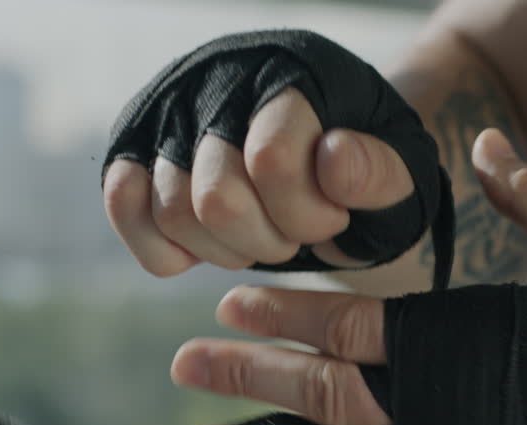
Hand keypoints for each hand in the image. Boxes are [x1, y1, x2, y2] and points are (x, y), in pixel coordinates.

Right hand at [104, 89, 413, 275]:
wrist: (331, 145)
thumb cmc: (368, 162)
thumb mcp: (401, 170)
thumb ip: (379, 171)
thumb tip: (333, 160)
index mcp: (290, 71)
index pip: (272, 161)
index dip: (307, 216)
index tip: (336, 218)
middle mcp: (218, 78)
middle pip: (216, 198)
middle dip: (267, 241)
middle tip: (296, 236)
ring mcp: (169, 110)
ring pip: (173, 213)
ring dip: (226, 251)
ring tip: (263, 234)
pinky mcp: (134, 143)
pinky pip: (125, 208)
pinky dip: (167, 250)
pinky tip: (213, 247)